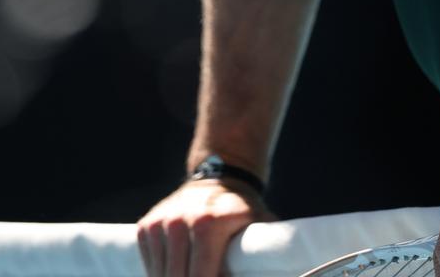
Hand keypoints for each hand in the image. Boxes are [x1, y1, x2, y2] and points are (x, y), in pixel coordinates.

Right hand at [137, 178, 276, 276]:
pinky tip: (180, 269)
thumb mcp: (259, 224)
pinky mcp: (147, 226)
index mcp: (208, 226)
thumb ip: (269, 249)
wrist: (219, 172)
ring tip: (197, 271)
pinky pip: (149, 265)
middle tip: (210, 275)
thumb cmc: (242, 208)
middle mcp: (179, 223)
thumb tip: (292, 268)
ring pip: (160, 276)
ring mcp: (160, 224)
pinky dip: (162, 273)